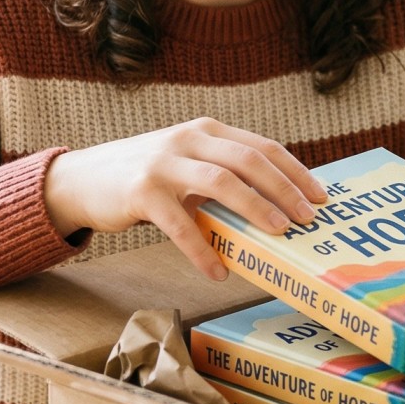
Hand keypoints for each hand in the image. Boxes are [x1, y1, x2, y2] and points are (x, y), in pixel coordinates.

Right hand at [43, 118, 327, 279]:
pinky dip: (202, 249)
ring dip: (255, 208)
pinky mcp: (140, 191)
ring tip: (279, 234)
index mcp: (206, 132)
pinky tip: (217, 271)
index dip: (295, 172)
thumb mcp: (187, 166)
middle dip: (285, 189)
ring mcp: (164, 163)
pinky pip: (179, 223)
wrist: (82, 181)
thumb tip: (274, 209)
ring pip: (221, 182)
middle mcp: (188, 140)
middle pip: (249, 161)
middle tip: (309, 218)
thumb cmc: (145, 178)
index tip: (321, 197)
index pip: (262, 147)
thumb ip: (223, 177)